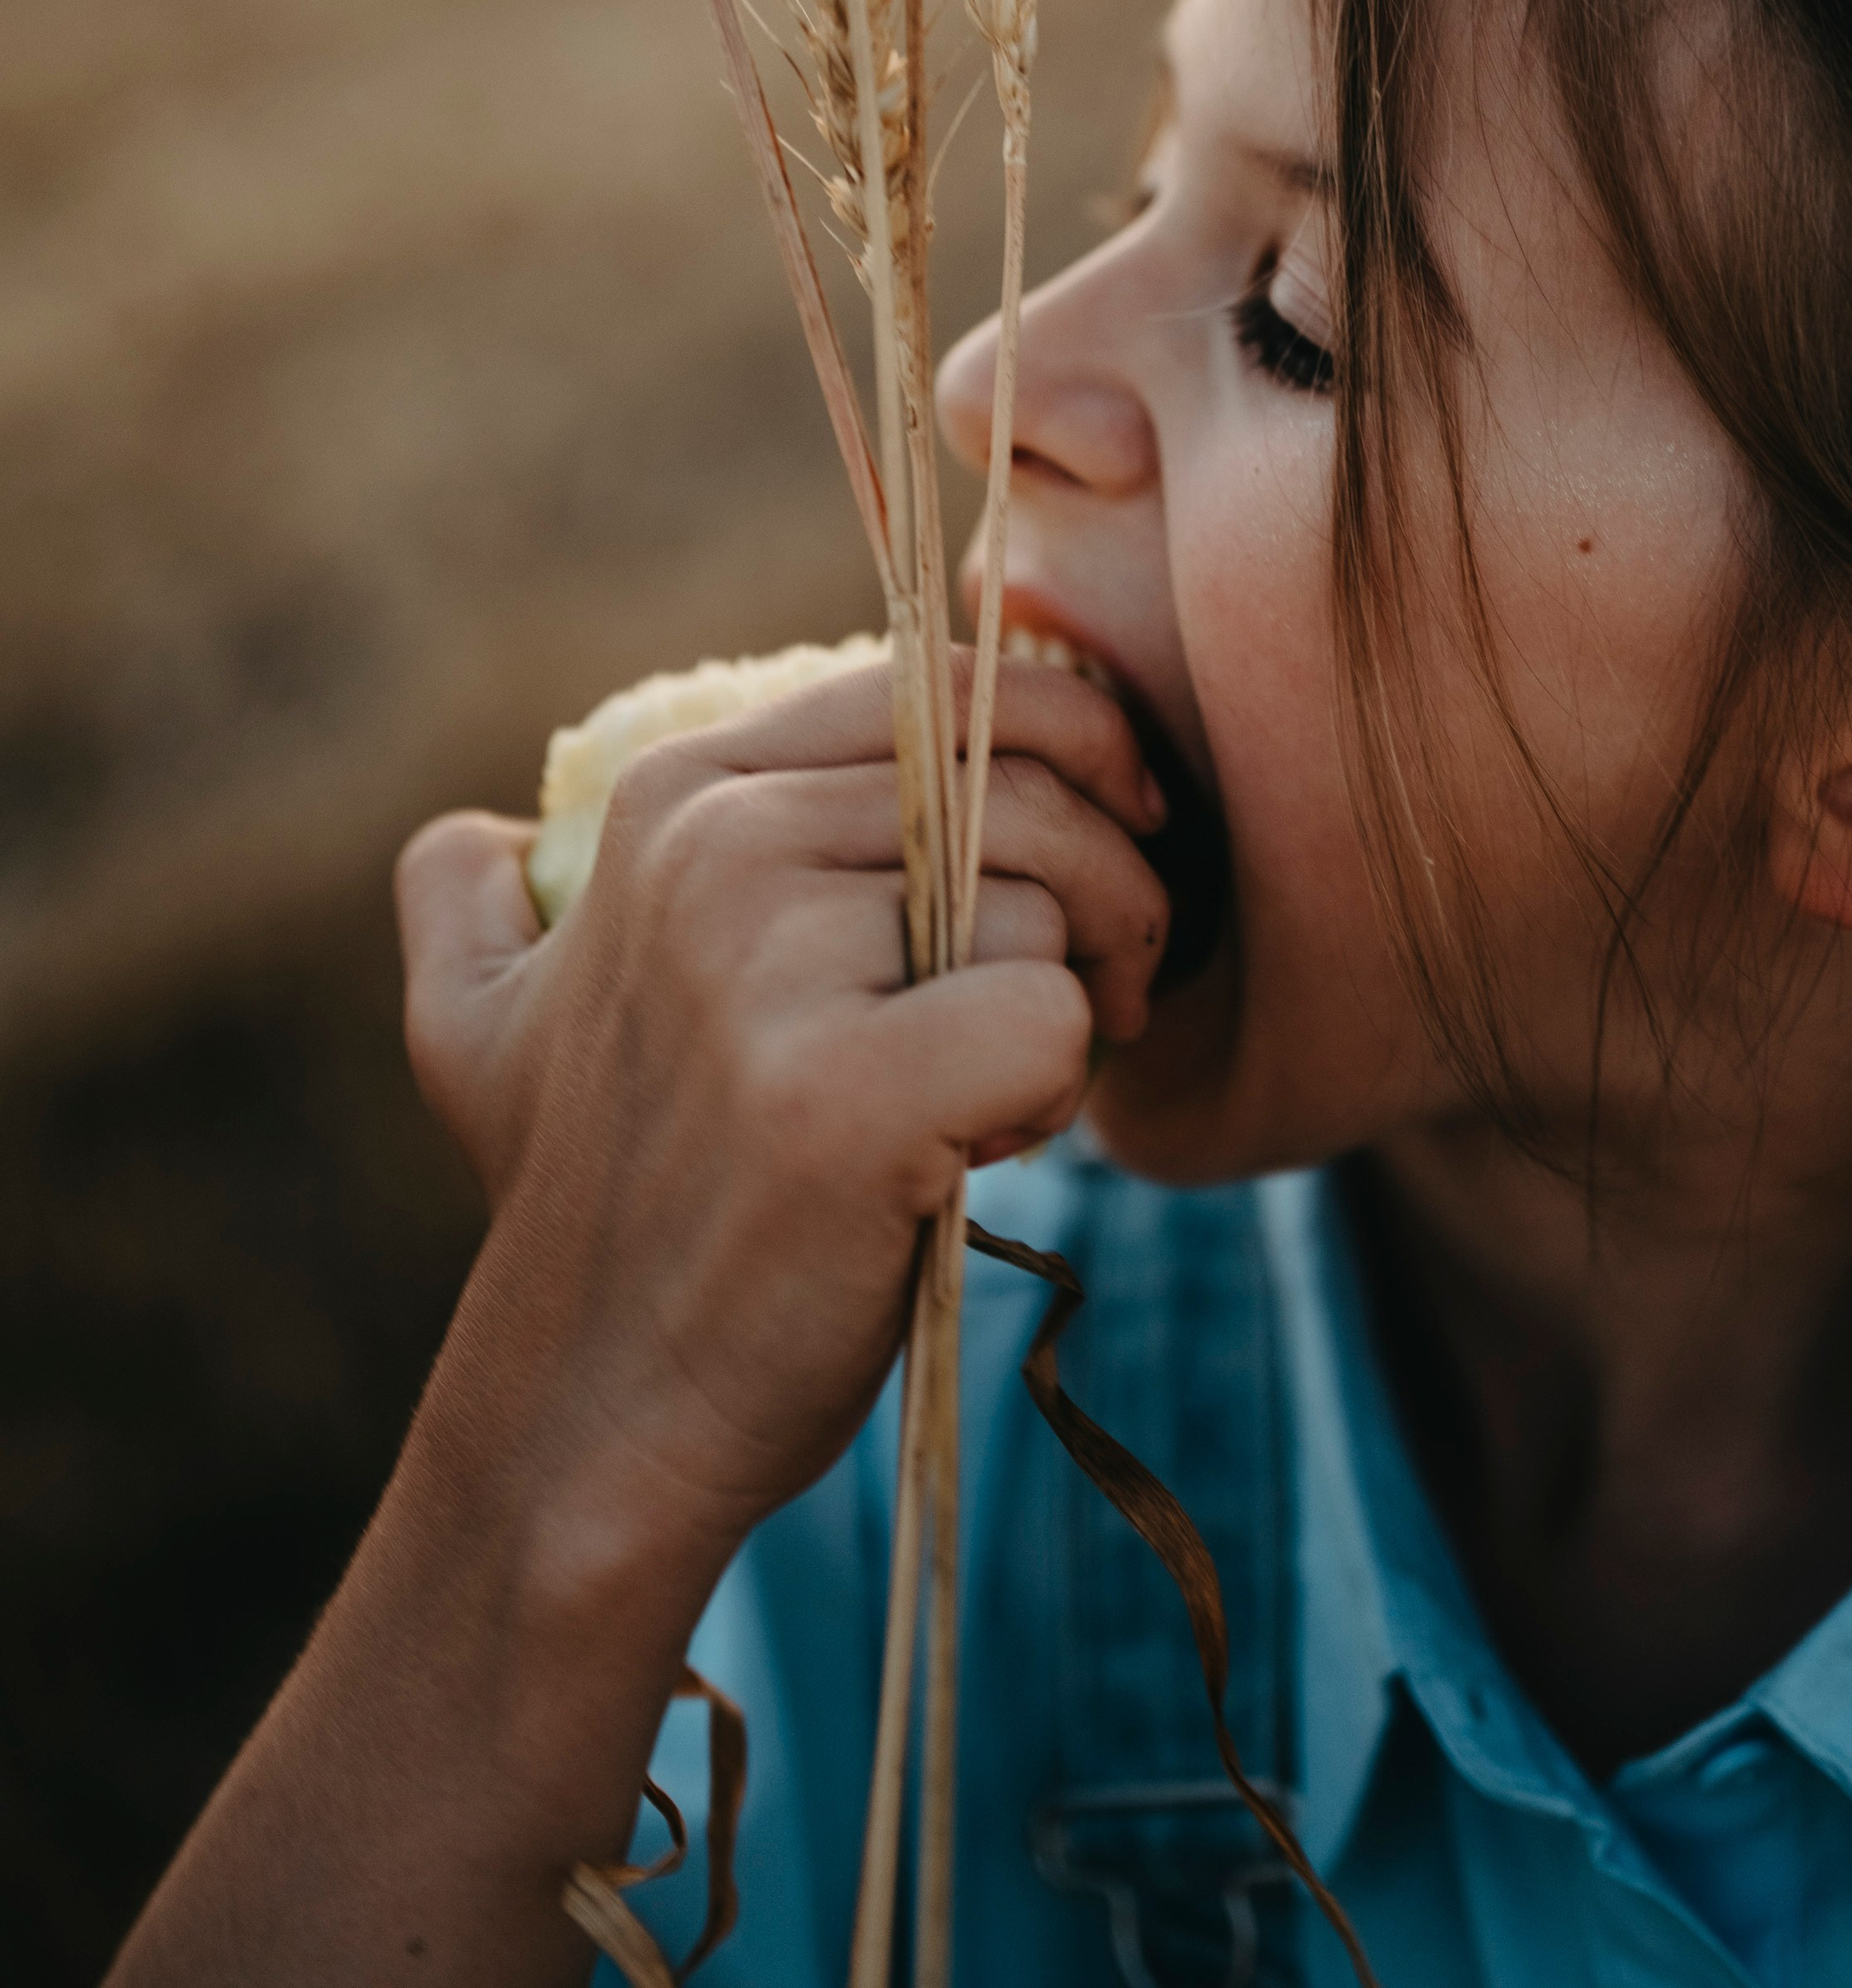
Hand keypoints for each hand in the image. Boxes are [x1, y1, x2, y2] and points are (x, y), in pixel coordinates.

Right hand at [394, 655, 1168, 1568]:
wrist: (586, 1424)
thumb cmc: (586, 1216)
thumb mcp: (476, 1025)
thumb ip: (473, 899)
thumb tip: (483, 834)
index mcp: (670, 796)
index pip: (940, 687)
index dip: (1067, 745)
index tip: (1116, 830)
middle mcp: (713, 848)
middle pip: (1025, 787)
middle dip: (1119, 874)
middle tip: (1116, 978)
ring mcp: (769, 964)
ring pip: (1054, 902)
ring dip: (1090, 994)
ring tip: (1014, 1089)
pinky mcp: (847, 1093)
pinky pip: (1054, 1017)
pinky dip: (1057, 1088)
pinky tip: (984, 1149)